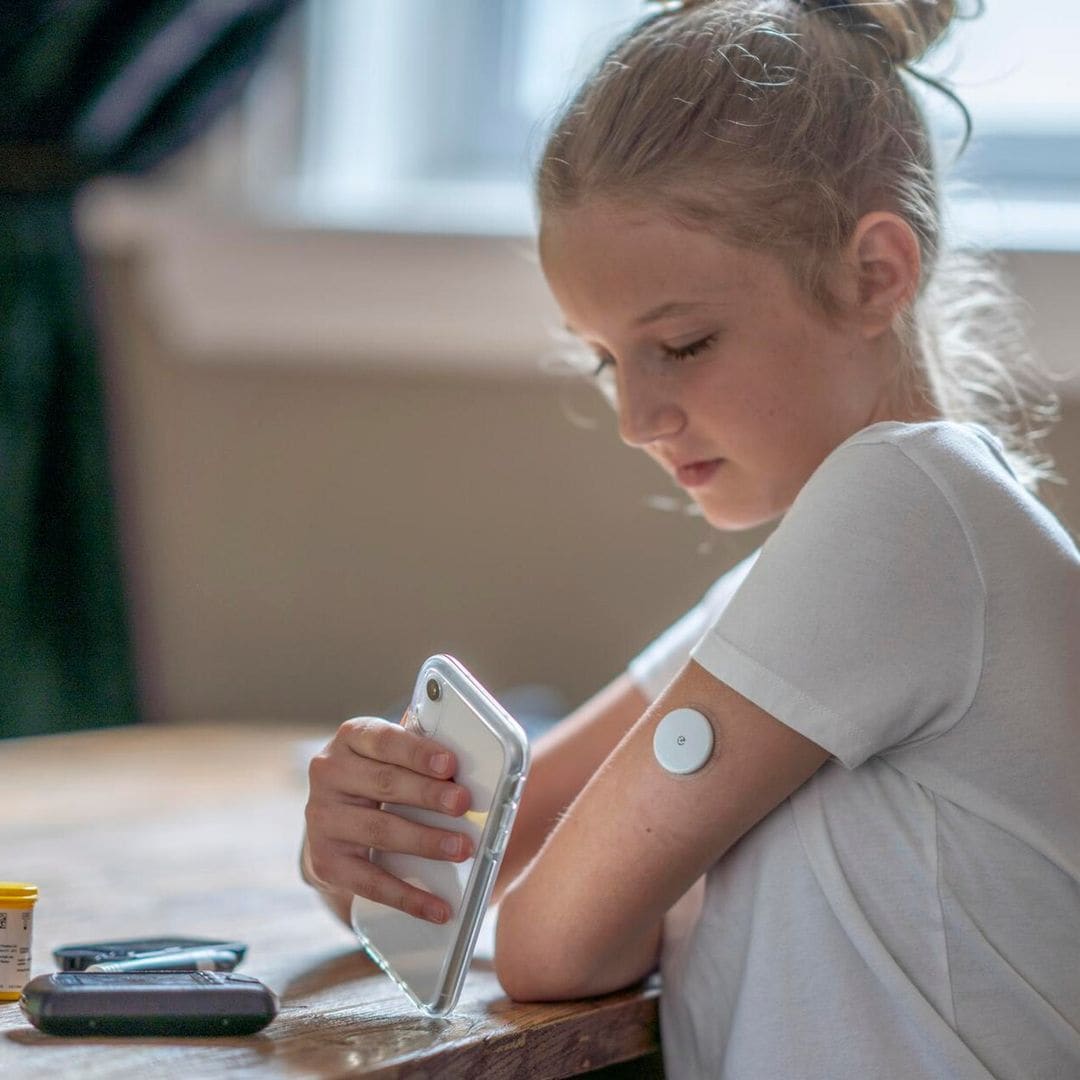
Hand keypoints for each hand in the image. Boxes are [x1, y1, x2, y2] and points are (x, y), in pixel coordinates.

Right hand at [303, 716, 472, 923]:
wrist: (334, 823)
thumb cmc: (380, 779)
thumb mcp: (393, 756)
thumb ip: (423, 755)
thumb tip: (473, 766)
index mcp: (352, 737)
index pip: (385, 740)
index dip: (418, 752)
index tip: (450, 765)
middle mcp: (329, 772)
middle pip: (385, 783)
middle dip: (428, 795)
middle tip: (464, 804)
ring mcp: (322, 818)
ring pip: (379, 830)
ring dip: (425, 841)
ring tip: (461, 849)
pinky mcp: (325, 861)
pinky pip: (370, 882)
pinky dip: (408, 896)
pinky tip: (438, 908)